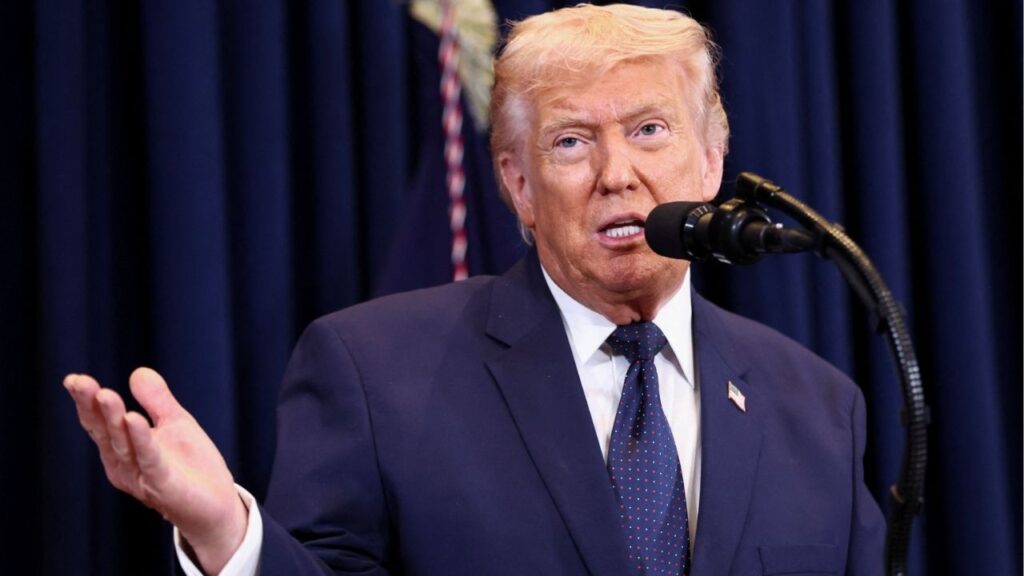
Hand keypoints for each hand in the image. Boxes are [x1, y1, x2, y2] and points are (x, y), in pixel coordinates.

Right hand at [64, 368, 247, 573]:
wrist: (217, 503)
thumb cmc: (191, 465)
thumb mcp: (174, 423)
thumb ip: (157, 400)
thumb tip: (138, 371)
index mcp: (122, 449)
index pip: (99, 423)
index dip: (86, 402)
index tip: (74, 379)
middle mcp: (123, 464)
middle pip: (105, 432)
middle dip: (93, 407)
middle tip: (80, 383)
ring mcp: (140, 476)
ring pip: (123, 444)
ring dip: (114, 419)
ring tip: (106, 395)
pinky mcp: (162, 485)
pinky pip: (149, 459)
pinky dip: (141, 439)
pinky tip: (134, 419)